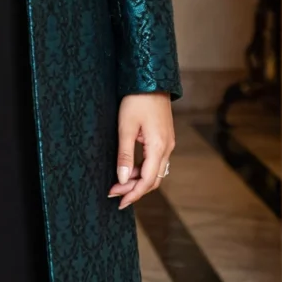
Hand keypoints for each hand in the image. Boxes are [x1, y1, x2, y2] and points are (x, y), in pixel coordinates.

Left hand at [109, 93, 175, 209]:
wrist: (151, 80)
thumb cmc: (136, 100)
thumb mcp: (126, 127)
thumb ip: (124, 155)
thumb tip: (122, 179)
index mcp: (158, 147)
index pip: (147, 180)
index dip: (133, 194)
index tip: (119, 202)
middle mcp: (167, 148)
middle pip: (153, 179)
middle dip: (134, 189)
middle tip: (114, 194)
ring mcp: (167, 143)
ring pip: (154, 171)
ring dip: (137, 180)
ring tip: (117, 183)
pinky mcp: (163, 138)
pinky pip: (155, 161)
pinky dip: (142, 169)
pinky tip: (128, 169)